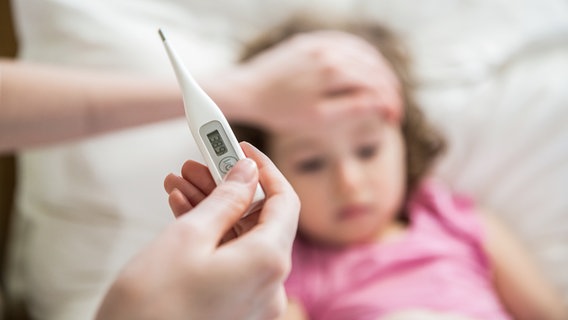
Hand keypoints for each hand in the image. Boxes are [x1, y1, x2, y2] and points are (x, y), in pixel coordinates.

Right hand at [96, 142, 299, 319]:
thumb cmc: (151, 306)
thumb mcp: (188, 237)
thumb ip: (226, 199)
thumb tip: (247, 172)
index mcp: (268, 262)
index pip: (284, 201)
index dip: (264, 169)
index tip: (240, 148)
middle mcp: (270, 285)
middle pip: (259, 220)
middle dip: (228, 187)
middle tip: (198, 163)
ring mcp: (253, 300)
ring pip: (241, 239)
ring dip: (213, 209)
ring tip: (179, 185)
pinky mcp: (234, 309)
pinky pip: (231, 262)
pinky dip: (211, 238)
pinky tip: (182, 213)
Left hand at [233, 30, 401, 131]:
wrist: (247, 91)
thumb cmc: (280, 110)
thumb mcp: (318, 118)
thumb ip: (352, 108)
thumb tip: (380, 103)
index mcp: (333, 71)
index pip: (375, 85)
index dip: (390, 103)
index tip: (394, 118)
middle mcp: (330, 51)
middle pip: (374, 67)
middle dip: (389, 88)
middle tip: (394, 107)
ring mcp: (319, 42)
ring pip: (363, 52)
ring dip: (379, 70)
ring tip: (386, 90)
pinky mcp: (310, 40)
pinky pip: (345, 42)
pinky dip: (361, 55)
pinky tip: (366, 67)